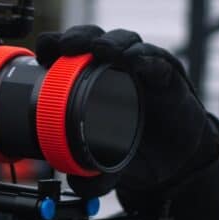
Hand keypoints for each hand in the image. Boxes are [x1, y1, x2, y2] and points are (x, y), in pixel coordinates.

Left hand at [36, 26, 218, 195]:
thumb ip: (92, 175)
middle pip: (93, 39)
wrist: (176, 160)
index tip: (42, 51)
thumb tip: (75, 183)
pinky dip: (147, 59)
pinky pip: (158, 62)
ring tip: (101, 49)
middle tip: (66, 46)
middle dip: (78, 37)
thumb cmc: (134, 148)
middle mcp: (114, 69)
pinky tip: (137, 61)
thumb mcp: (107, 166)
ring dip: (112, 42)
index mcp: (91, 81)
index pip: (69, 53)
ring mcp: (142, 69)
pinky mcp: (169, 77)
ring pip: (125, 43)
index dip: (54, 46)